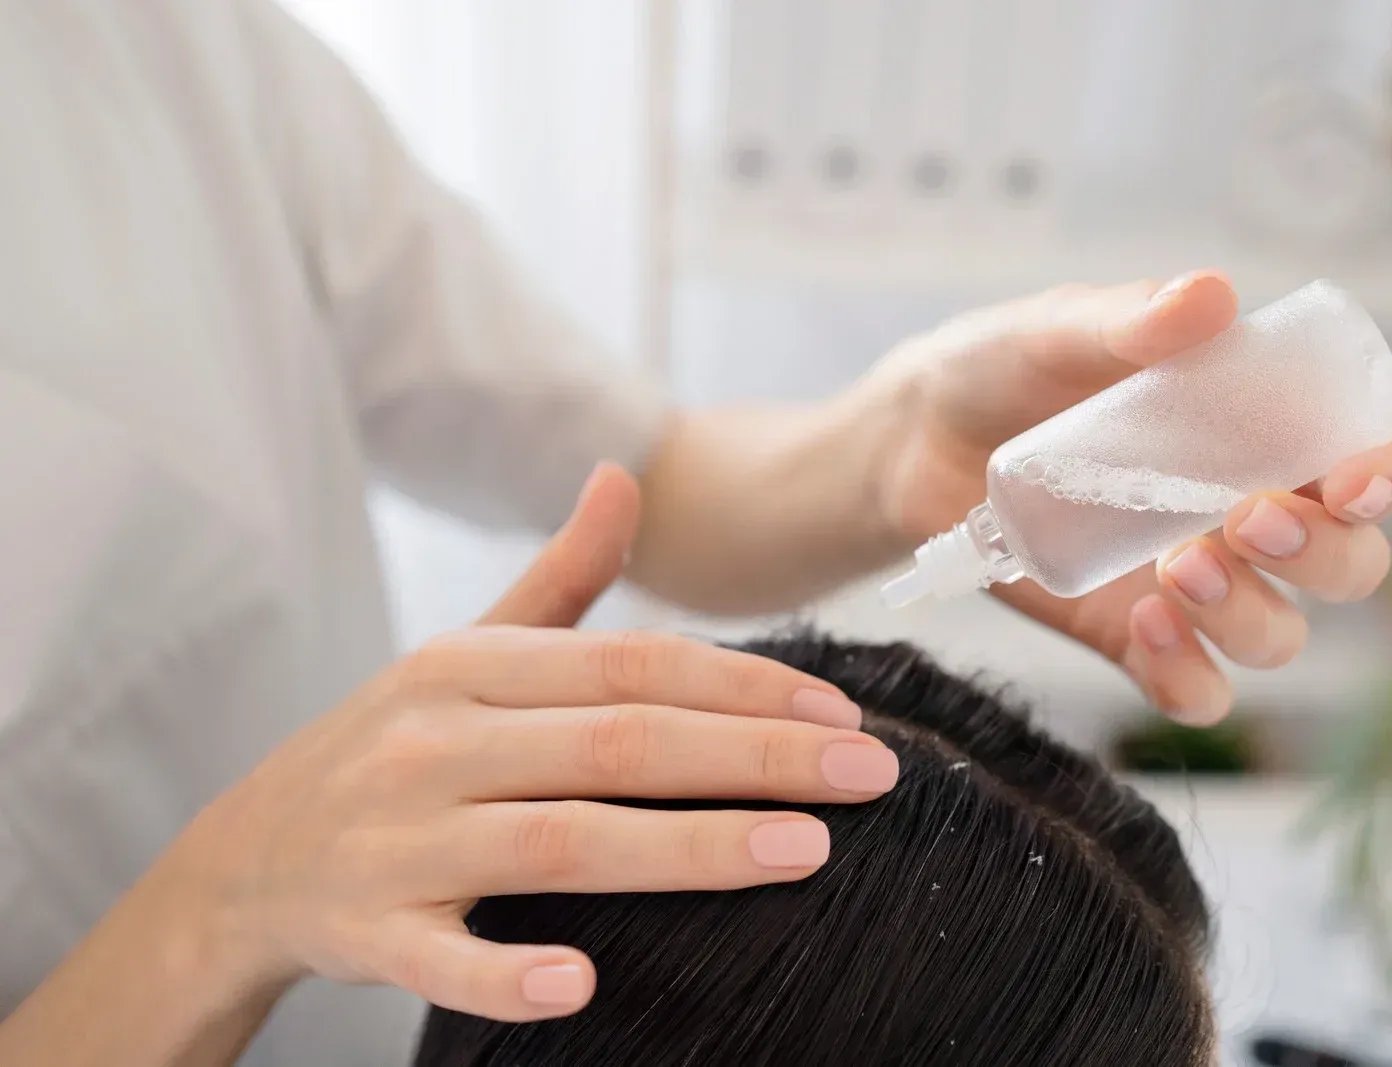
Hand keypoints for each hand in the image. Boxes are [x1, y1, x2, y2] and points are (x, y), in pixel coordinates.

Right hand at [165, 464, 893, 1022]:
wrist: (244, 858)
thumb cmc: (390, 744)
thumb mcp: (464, 651)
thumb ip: (559, 576)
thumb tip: (625, 473)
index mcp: (470, 666)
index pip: (632, 665)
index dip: (743, 685)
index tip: (841, 713)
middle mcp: (436, 740)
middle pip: (618, 743)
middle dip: (755, 756)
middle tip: (871, 775)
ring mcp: (398, 838)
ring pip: (559, 840)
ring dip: (685, 848)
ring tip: (804, 852)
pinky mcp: (368, 930)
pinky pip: (441, 956)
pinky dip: (506, 969)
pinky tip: (584, 984)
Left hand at [866, 271, 1391, 724]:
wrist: (914, 440)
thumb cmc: (1003, 367)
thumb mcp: (1057, 331)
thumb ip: (1128, 319)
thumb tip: (1207, 296)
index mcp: (1255, 429)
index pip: (1359, 461)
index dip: (1378, 478)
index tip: (1346, 482)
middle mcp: (1243, 513)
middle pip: (1348, 564)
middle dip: (1324, 556)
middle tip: (1246, 520)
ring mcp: (1193, 583)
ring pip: (1281, 635)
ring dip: (1252, 616)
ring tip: (1177, 573)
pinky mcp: (1132, 635)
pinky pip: (1197, 689)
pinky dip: (1189, 676)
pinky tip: (1143, 627)